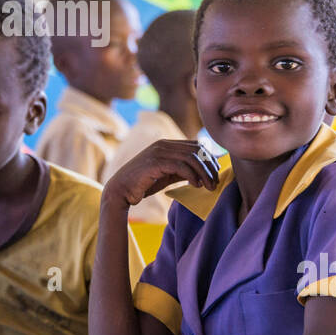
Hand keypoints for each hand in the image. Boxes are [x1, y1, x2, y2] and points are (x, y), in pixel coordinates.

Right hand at [103, 139, 219, 208]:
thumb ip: (181, 170)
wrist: (120, 191)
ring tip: (209, 186)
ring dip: (204, 173)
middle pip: (196, 150)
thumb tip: (202, 172)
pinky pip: (181, 166)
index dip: (209, 158)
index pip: (195, 145)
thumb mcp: (166, 175)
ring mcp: (158, 152)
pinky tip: (196, 185)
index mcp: (165, 144)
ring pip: (191, 158)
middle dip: (209, 167)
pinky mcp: (155, 162)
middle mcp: (162, 144)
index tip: (215, 173)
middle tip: (215, 182)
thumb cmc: (143, 184)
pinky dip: (192, 175)